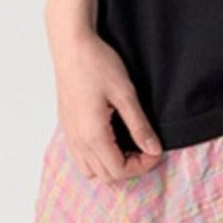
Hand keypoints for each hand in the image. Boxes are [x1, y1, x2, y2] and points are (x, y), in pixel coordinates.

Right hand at [48, 27, 163, 182]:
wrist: (72, 46)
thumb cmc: (97, 64)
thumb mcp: (126, 94)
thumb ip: (139, 125)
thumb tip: (154, 149)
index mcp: (92, 135)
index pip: (119, 171)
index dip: (142, 165)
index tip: (156, 150)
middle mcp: (77, 141)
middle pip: (105, 176)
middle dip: (130, 167)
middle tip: (146, 147)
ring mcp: (69, 135)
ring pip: (90, 170)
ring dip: (112, 165)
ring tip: (130, 145)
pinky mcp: (67, 127)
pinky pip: (81, 157)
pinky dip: (98, 158)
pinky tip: (112, 138)